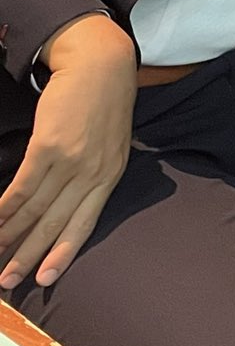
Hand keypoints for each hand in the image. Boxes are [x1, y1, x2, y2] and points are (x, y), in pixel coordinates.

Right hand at [0, 15, 134, 289]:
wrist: (101, 64)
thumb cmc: (104, 103)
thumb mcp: (112, 143)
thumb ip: (96, 172)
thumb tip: (73, 200)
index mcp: (111, 175)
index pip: (85, 223)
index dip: (63, 251)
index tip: (45, 278)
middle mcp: (94, 173)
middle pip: (56, 222)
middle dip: (29, 254)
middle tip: (7, 281)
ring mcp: (73, 161)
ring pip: (35, 209)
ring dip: (9, 235)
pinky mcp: (50, 147)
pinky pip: (22, 187)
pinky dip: (4, 209)